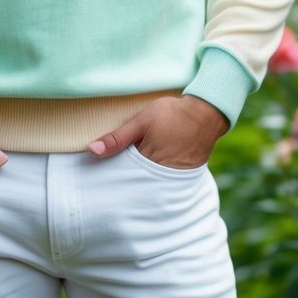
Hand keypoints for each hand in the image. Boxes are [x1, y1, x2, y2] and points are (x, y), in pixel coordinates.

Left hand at [87, 95, 228, 168]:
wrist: (205, 114)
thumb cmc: (171, 114)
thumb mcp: (140, 121)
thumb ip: (117, 138)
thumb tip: (91, 150)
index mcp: (145, 161)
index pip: (121, 174)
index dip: (110, 174)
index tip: (99, 175)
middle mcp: (158, 173)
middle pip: (134, 182)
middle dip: (124, 181)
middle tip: (111, 181)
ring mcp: (172, 176)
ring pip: (149, 183)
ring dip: (139, 181)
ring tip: (129, 178)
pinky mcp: (183, 175)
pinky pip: (164, 182)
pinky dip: (155, 180)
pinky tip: (149, 175)